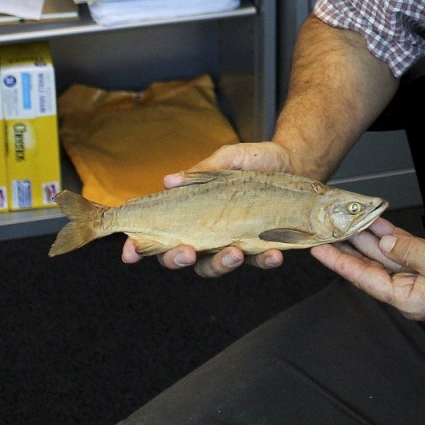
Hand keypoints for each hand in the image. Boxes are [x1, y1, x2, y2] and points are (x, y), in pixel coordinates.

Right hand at [121, 141, 293, 276]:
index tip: (130, 251)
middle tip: (188, 252)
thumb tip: (169, 180)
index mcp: (192, 214)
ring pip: (217, 265)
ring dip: (223, 264)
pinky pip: (259, 261)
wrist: (294, 160)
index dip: (140, 247)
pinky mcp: (262, 246)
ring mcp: (234, 242)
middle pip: (183, 258)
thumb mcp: (228, 159)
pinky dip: (265, 260)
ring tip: (234, 252)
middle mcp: (208, 234)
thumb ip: (202, 171)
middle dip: (179, 259)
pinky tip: (274, 253)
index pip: (159, 234)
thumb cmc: (253, 160)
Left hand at [311, 218, 424, 324]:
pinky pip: (410, 254)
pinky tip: (385, 227)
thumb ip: (411, 253)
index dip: (340, 263)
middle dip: (351, 247)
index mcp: (411, 300)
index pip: (365, 279)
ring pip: (391, 259)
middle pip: (374, 268)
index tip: (317, 249)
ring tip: (350, 220)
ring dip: (372, 240)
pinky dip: (397, 240)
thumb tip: (383, 245)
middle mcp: (415, 294)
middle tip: (328, 227)